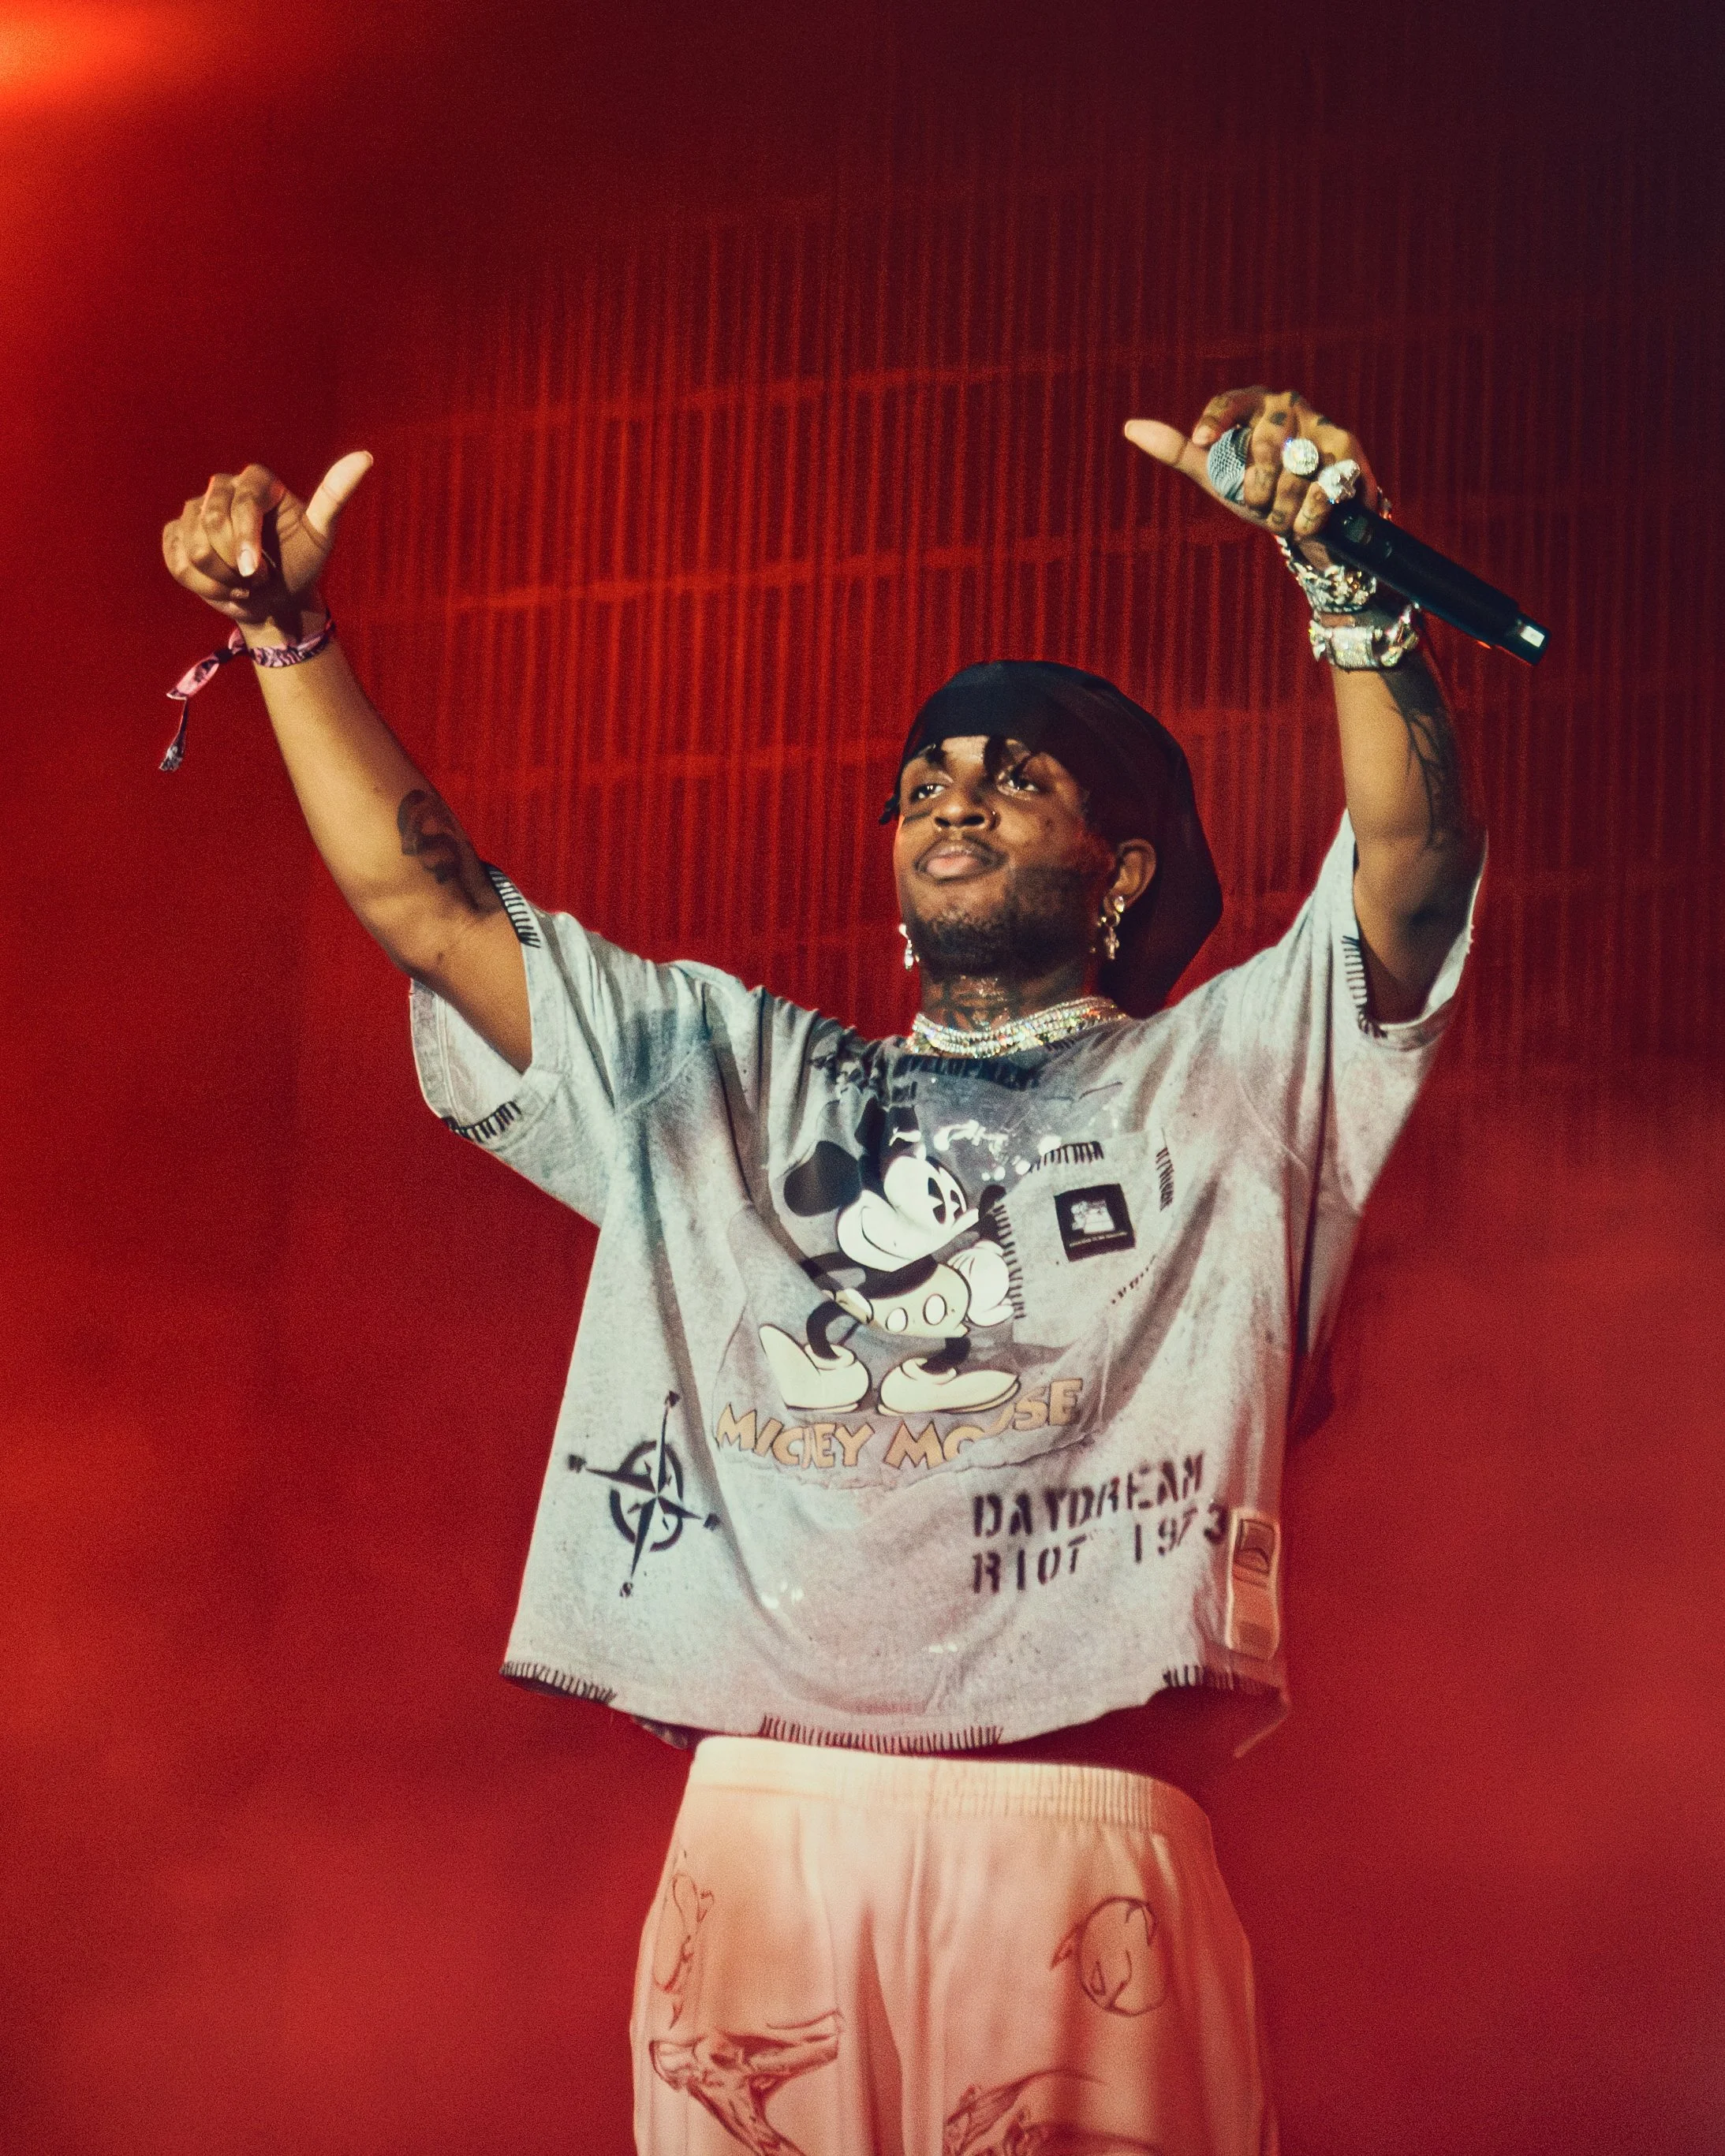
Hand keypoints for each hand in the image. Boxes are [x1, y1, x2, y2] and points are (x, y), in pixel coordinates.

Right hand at [162, 452, 372, 629]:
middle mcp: (223, 487)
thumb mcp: (322, 534)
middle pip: (210, 523)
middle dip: (235, 565)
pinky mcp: (177, 532)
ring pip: (192, 547)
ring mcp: (195, 508)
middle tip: (258, 578)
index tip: (255, 573)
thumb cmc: (301, 563)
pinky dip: (201, 584)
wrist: (277, 599)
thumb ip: (335, 496)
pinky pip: (176, 560)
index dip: (245, 540)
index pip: (241, 502)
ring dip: (220, 580)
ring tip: (242, 584)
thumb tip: (365, 457)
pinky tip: (221, 586)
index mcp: (257, 480)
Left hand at [1124, 387, 1377, 554]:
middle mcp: (1291, 406)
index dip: (1217, 419)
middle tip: (1258, 503)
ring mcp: (1324, 427)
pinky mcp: (1350, 454)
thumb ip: (1177, 449)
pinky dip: (1311, 513)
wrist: (1304, 521)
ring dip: (1285, 505)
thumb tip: (1130, 426)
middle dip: (1259, 486)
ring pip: (1298, 469)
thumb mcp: (1214, 473)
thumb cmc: (1255, 490)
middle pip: (1268, 443)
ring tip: (1284, 515)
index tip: (1202, 442)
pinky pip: (1326, 486)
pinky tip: (1308, 522)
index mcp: (1256, 404)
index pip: (1232, 401)